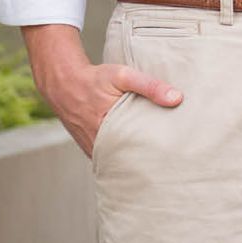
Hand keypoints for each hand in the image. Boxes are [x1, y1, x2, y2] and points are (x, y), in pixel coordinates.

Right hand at [40, 54, 181, 157]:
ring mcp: (93, 148)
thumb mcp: (123, 76)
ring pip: (117, 161)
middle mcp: (98, 143)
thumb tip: (177, 98)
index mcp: (107, 128)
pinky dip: (120, 157)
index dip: (154, 156)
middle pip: (128, 160)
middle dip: (146, 163)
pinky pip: (108, 158)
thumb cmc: (95, 79)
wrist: (64, 83)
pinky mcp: (90, 147)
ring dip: (133, 161)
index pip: (136, 151)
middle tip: (168, 166)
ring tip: (156, 166)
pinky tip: (136, 158)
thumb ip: (150, 86)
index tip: (171, 159)